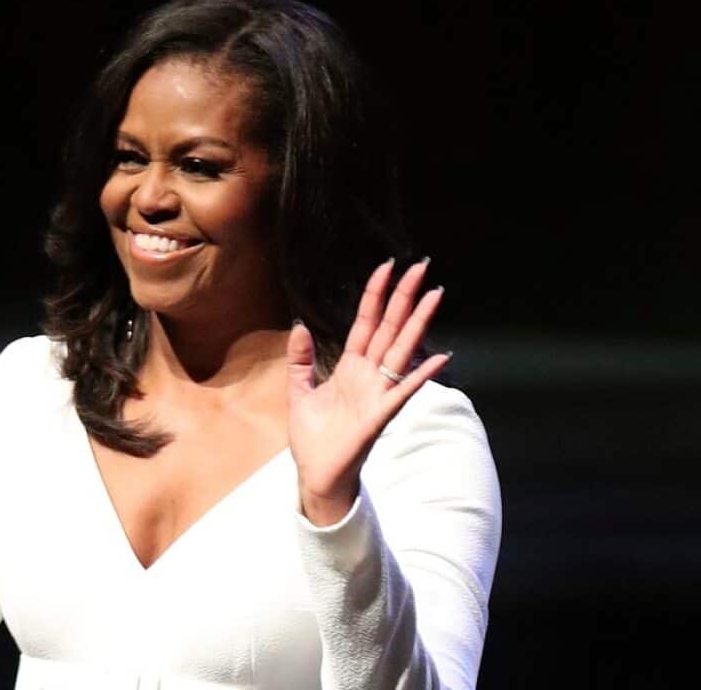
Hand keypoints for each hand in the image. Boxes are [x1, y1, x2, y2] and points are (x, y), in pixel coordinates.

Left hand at [286, 258, 449, 525]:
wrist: (316, 474)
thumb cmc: (312, 438)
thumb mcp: (299, 392)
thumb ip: (301, 360)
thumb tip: (300, 325)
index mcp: (350, 367)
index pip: (366, 323)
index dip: (375, 295)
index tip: (387, 267)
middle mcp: (369, 375)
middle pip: (389, 327)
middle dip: (404, 297)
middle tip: (421, 266)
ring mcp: (378, 392)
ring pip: (401, 350)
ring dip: (418, 323)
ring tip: (436, 295)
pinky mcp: (380, 414)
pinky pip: (404, 391)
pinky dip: (422, 375)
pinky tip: (442, 356)